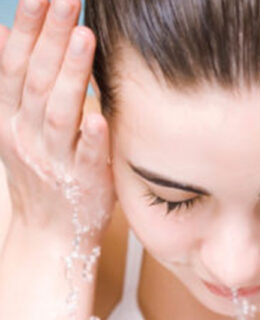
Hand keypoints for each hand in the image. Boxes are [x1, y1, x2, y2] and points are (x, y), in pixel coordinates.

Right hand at [0, 0, 113, 242]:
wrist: (50, 231)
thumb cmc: (41, 171)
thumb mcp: (13, 125)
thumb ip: (11, 82)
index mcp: (10, 118)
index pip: (15, 64)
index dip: (27, 27)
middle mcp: (27, 135)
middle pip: (36, 79)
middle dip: (50, 36)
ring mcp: (54, 159)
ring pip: (58, 112)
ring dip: (70, 75)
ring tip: (85, 38)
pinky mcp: (83, 182)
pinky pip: (86, 157)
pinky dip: (91, 137)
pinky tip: (98, 115)